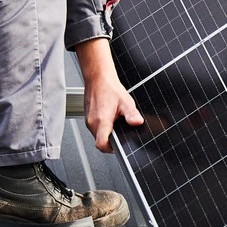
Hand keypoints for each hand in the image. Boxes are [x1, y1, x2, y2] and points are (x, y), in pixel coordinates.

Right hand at [73, 37, 142, 152]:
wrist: (98, 78)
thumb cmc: (109, 88)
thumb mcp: (125, 102)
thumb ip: (132, 114)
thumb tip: (138, 122)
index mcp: (101, 121)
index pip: (101, 145)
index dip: (111, 149)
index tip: (119, 146)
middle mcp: (92, 123)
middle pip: (100, 141)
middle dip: (111, 140)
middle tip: (120, 132)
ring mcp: (88, 121)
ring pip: (97, 135)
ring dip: (107, 133)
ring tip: (115, 123)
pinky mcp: (88, 118)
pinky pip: (95, 129)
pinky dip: (103, 127)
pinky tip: (110, 119)